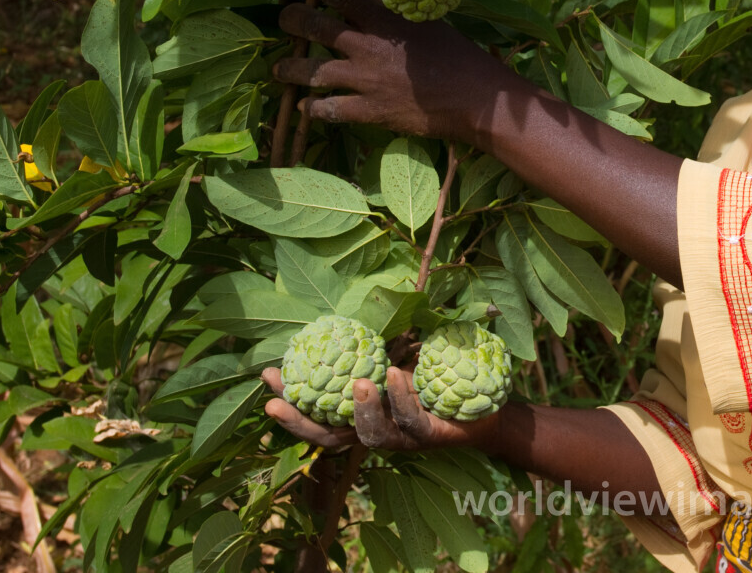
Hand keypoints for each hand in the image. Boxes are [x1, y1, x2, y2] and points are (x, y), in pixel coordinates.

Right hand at [262, 366, 500, 451]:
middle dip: (301, 421)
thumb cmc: (437, 377)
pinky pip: (410, 421)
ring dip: (361, 409)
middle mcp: (374, 432)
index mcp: (361, 416)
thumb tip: (340, 312)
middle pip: (330, 437)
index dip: (290, 401)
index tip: (267, 375)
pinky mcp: (428, 438)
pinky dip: (401, 399)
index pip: (317, 414)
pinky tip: (394, 376)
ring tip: (357, 382)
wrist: (484, 402)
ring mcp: (400, 439)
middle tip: (277, 400)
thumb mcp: (400, 354)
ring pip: (370, 435)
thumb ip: (374, 344)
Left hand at [274, 0, 505, 141]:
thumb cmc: (459, 56)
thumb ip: (396, 8)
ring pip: (312, 72)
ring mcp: (365, 82)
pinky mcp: (369, 112)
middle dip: (291, 20)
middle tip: (283, 18)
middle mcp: (367, 47)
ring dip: (289, 69)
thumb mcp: (429, 21)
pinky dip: (312, 108)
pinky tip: (304, 107)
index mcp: (383, 20)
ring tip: (278, 68)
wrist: (474, 100)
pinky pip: (329, 110)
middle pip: (315, 27)